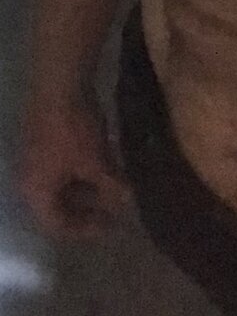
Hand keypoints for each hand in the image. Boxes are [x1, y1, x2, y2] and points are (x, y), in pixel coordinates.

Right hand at [18, 92, 132, 238]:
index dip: (84, 230)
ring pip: (62, 186)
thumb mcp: (96, 162)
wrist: (59, 85)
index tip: (111, 227)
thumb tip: (127, 202)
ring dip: (87, 190)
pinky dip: (83, 172)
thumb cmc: (73, 130)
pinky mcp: (45, 142)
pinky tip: (106, 167)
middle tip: (115, 209)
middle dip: (87, 209)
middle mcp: (30, 181)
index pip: (56, 225)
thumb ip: (111, 187)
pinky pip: (63, 168)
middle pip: (58, 206)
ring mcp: (35, 160)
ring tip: (115, 189)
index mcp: (35, 193)